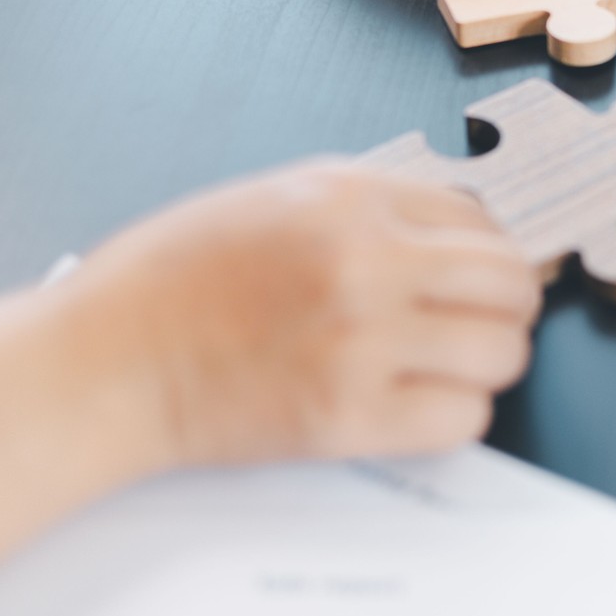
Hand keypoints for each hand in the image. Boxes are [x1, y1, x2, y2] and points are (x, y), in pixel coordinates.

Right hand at [70, 163, 539, 466]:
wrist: (104, 362)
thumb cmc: (171, 281)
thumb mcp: (273, 198)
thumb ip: (365, 205)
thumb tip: (451, 230)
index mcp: (349, 196)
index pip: (479, 216)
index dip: (483, 252)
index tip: (472, 278)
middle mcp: (367, 260)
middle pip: (511, 283)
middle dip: (506, 307)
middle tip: (477, 325)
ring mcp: (360, 340)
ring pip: (501, 354)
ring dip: (483, 366)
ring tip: (442, 369)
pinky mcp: (346, 417)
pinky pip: (461, 419)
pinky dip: (451, 417)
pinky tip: (413, 406)